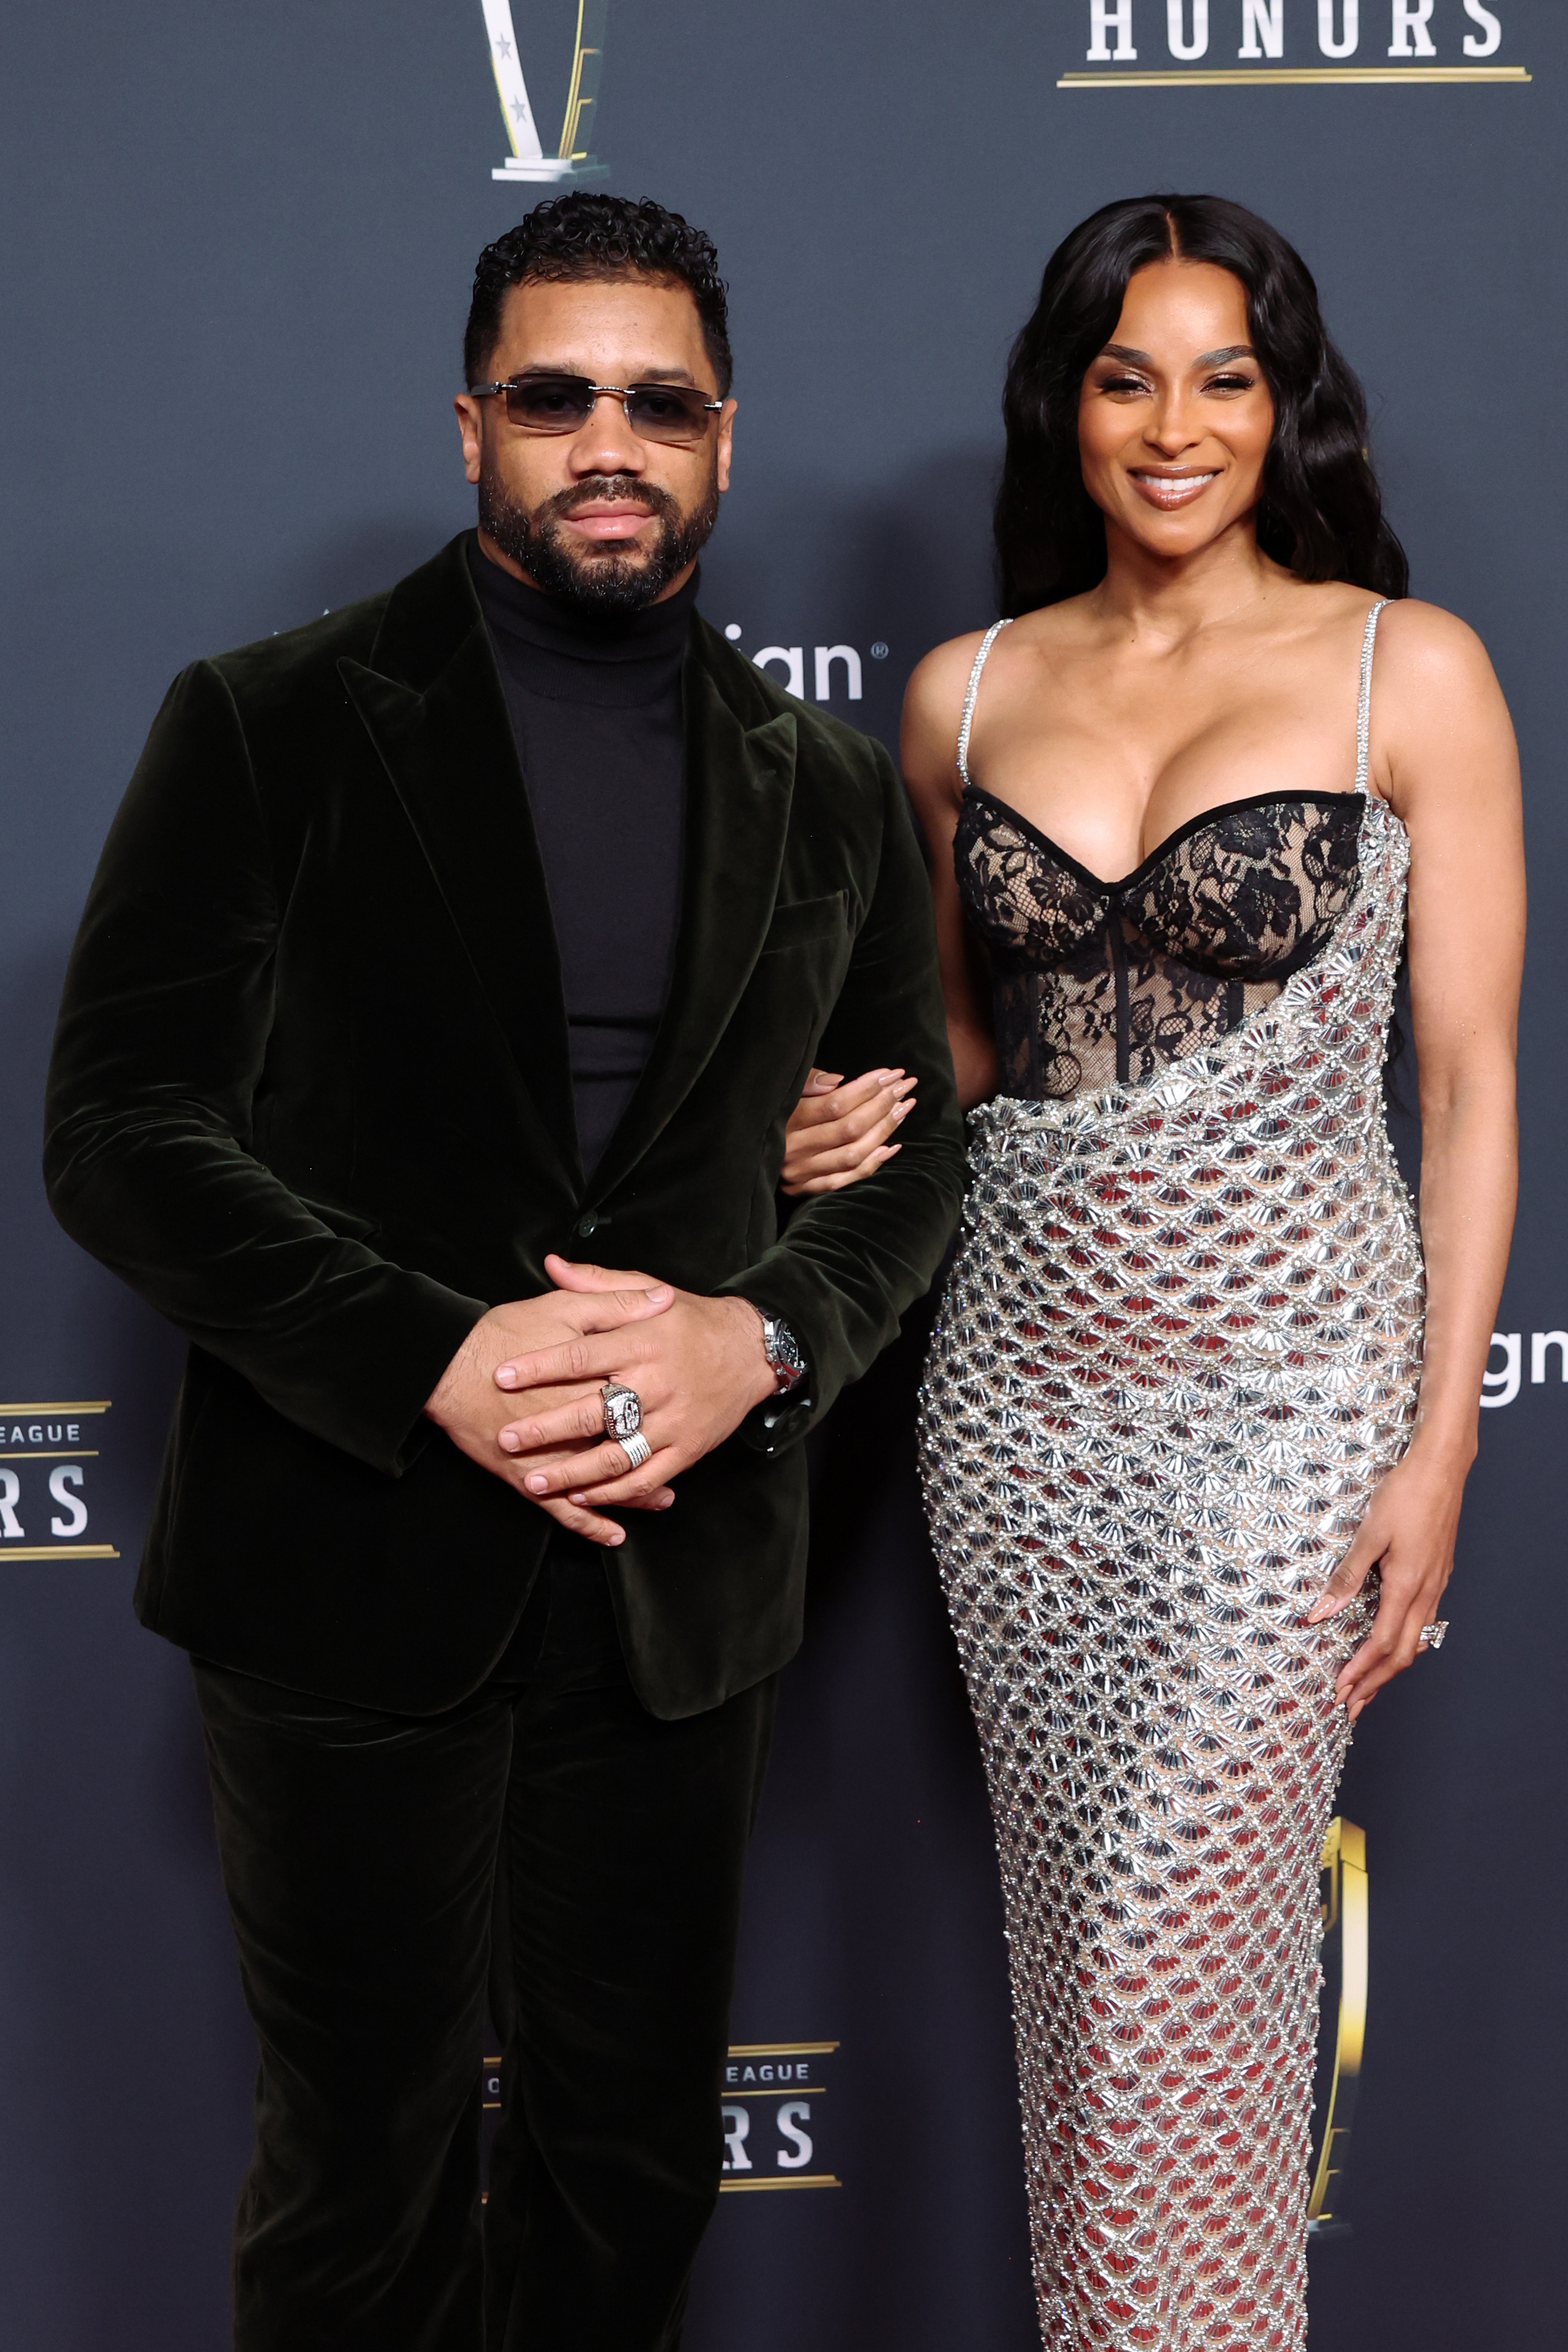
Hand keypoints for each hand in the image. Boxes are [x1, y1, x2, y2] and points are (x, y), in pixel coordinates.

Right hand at [425, 1282, 676, 1545]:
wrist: (446, 1366)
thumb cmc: (503, 1333)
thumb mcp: (565, 1307)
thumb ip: (616, 1302)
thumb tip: (663, 1299)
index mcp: (594, 1380)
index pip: (641, 1392)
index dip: (670, 1393)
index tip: (697, 1396)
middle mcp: (578, 1424)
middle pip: (629, 1442)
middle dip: (661, 1451)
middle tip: (687, 1455)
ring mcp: (553, 1457)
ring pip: (605, 1483)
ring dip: (636, 1494)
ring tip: (663, 1498)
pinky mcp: (526, 1478)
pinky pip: (565, 1512)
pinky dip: (591, 1525)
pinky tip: (613, 1534)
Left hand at [492, 1254, 777, 1507]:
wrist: (753, 1351)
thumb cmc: (693, 1320)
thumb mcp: (650, 1290)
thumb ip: (598, 1284)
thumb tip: (552, 1265)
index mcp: (643, 1340)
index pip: (582, 1354)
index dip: (539, 1366)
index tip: (502, 1376)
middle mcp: (658, 1381)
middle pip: (593, 1410)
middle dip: (545, 1428)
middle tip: (506, 1438)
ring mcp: (674, 1420)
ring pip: (617, 1454)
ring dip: (573, 1473)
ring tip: (535, 1481)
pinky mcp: (688, 1448)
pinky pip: (646, 1477)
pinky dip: (613, 1491)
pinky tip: (582, 1496)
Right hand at [781, 1066, 915, 1195]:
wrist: (742, 1156)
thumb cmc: (772, 1113)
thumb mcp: (783, 1092)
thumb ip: (807, 1084)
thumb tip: (838, 1080)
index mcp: (785, 1120)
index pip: (835, 1104)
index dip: (866, 1088)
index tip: (891, 1074)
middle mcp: (793, 1149)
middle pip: (849, 1128)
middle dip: (883, 1104)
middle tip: (905, 1085)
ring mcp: (800, 1173)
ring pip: (853, 1153)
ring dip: (884, 1130)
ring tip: (904, 1108)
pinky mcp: (806, 1189)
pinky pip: (846, 1180)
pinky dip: (873, 1164)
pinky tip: (893, 1146)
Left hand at [1304, 1439, 1467, 1720]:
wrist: (1441, 1469)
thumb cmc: (1405, 1494)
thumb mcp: (1369, 1533)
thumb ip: (1346, 1575)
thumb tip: (1321, 1611)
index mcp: (1407, 1585)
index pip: (1382, 1643)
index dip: (1360, 1671)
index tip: (1340, 1690)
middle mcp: (1426, 1592)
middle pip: (1402, 1653)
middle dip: (1375, 1683)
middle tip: (1351, 1705)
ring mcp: (1436, 1585)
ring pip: (1415, 1640)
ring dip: (1389, 1667)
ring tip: (1368, 1685)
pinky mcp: (1437, 1575)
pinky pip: (1422, 1621)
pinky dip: (1404, 1643)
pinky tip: (1392, 1644)